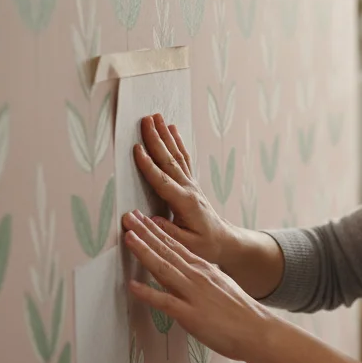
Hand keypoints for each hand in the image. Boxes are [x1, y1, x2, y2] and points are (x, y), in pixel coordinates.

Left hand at [122, 209, 270, 361]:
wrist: (258, 330)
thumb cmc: (240, 312)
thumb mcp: (221, 285)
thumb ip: (202, 277)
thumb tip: (187, 272)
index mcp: (204, 269)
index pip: (176, 245)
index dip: (156, 231)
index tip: (141, 219)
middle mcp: (197, 276)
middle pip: (167, 251)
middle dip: (145, 233)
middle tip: (129, 217)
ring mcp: (194, 294)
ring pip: (164, 269)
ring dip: (144, 252)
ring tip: (128, 238)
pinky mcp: (191, 315)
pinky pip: (166, 302)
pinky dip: (148, 293)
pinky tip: (133, 286)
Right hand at [133, 113, 232, 264]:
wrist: (225, 241)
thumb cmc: (205, 246)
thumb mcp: (186, 245)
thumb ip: (165, 232)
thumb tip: (142, 219)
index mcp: (185, 203)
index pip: (163, 181)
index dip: (148, 165)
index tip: (136, 149)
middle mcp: (189, 189)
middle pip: (169, 160)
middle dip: (156, 139)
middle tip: (146, 119)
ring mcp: (191, 184)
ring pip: (176, 155)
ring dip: (165, 135)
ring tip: (156, 117)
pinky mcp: (190, 184)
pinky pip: (182, 159)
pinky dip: (177, 142)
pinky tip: (172, 130)